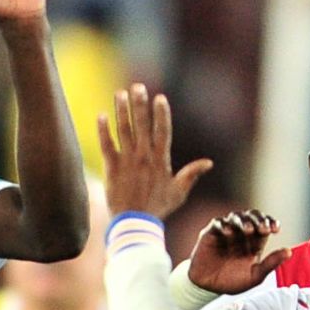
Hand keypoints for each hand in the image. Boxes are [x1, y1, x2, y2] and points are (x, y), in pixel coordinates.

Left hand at [100, 84, 212, 221]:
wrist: (134, 223)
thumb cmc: (158, 208)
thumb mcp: (179, 192)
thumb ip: (191, 174)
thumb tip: (209, 163)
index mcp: (161, 160)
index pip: (163, 132)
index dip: (161, 114)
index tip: (159, 98)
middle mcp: (144, 157)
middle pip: (142, 125)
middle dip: (140, 104)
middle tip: (138, 87)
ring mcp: (127, 161)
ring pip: (124, 131)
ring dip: (122, 111)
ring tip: (120, 93)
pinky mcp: (112, 168)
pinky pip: (106, 146)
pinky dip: (103, 131)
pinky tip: (101, 116)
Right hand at [187, 210, 293, 294]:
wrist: (208, 288)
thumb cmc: (232, 282)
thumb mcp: (255, 276)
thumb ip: (271, 263)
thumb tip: (289, 251)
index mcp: (254, 241)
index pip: (265, 224)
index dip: (271, 223)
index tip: (275, 229)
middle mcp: (241, 234)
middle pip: (252, 216)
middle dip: (259, 220)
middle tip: (263, 228)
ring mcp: (226, 232)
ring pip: (236, 216)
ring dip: (244, 221)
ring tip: (248, 230)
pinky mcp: (210, 234)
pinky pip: (217, 223)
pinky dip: (224, 225)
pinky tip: (229, 232)